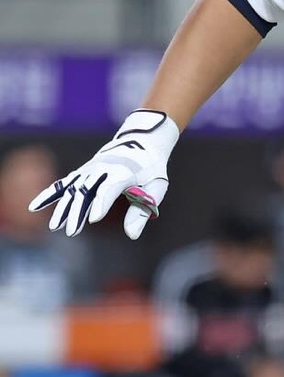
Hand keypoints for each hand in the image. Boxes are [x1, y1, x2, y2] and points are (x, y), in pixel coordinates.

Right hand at [29, 109, 178, 238]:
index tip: (94, 219)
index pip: (109, 188)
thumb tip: (131, 235)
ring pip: (72, 189)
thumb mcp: (156, 187)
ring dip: (62, 208)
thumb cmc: (152, 168)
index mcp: (123, 171)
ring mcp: (89, 169)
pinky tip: (34, 207)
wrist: (141, 141)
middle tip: (72, 233)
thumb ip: (143, 210)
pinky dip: (49, 194)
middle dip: (78, 212)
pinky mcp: (82, 172)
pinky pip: (63, 184)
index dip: (102, 202)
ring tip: (54, 227)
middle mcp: (102, 168)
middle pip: (87, 191)